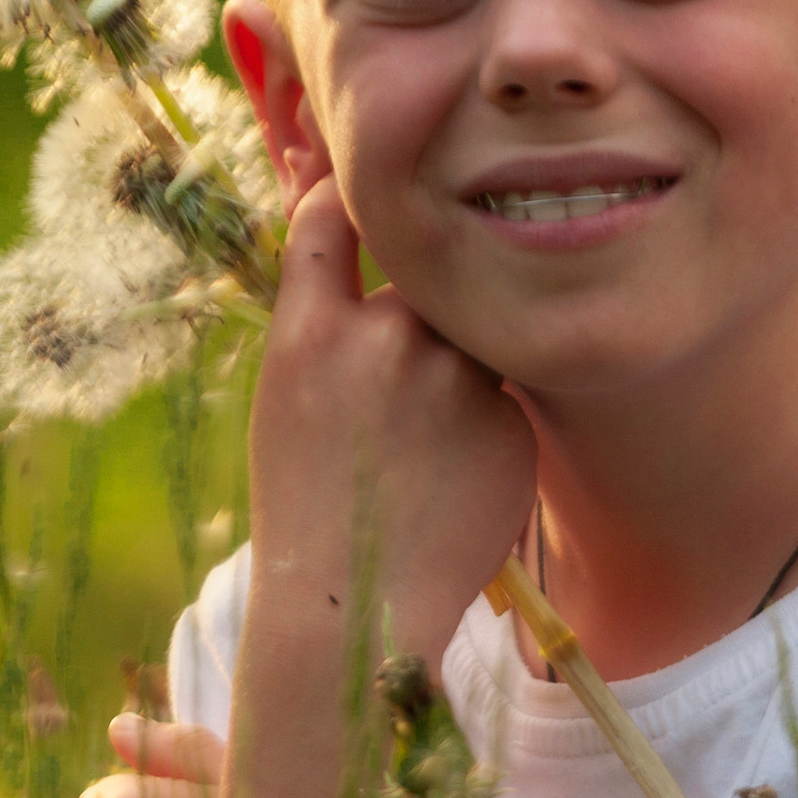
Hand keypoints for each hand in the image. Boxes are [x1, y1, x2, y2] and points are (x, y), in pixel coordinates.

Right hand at [247, 178, 537, 671]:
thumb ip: (331, 319)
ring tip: (419, 446)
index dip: (349, 197)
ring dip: (455, 371)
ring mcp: (454, 379)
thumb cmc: (309, 502)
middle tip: (399, 382)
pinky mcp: (508, 420)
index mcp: (309, 334)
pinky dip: (483, 426)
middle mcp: (384, 340)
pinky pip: (502, 395)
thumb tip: (381, 250)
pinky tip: (450, 481)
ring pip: (472, 338)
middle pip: (425, 281)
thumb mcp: (289, 397)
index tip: (366, 194)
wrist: (355, 603)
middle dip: (421, 313)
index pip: (329, 218)